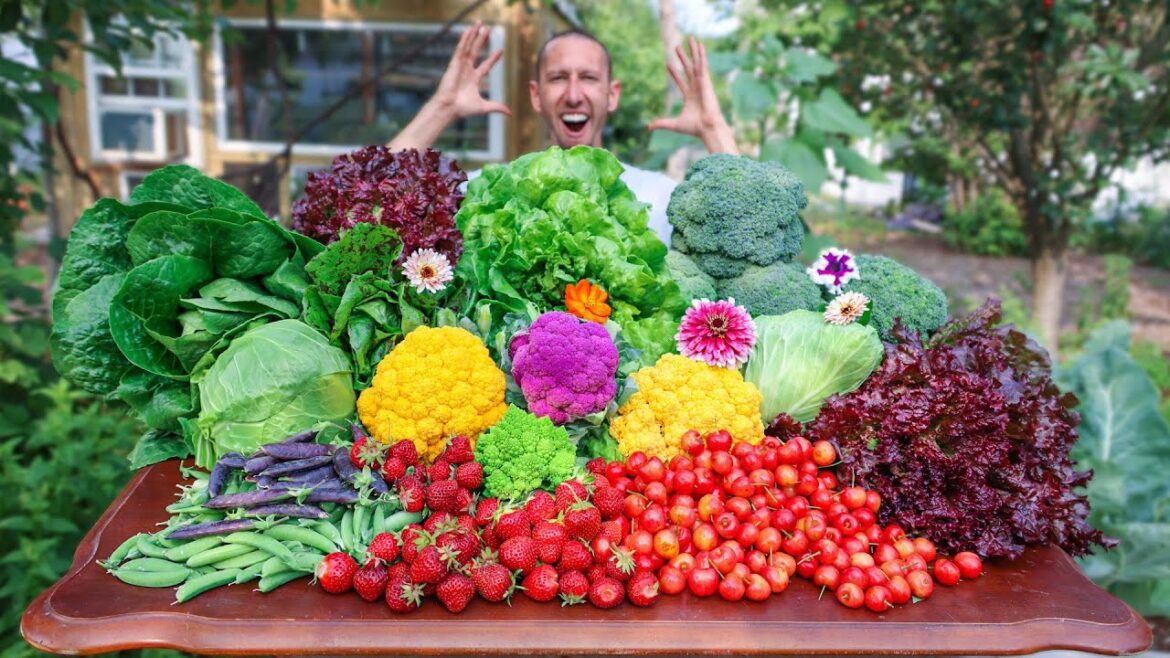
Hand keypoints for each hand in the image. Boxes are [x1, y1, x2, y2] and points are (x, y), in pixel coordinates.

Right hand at [432, 21, 510, 118]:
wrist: (450, 108)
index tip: (500, 50)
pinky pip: (461, 48)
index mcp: (474, 79)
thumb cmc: (464, 109)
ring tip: (480, 23)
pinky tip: (469, 30)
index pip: (486, 65)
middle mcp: (467, 70)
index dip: (493, 58)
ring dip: (474, 34)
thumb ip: (497, 107)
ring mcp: (461, 66)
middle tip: (488, 28)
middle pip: (477, 51)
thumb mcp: (484, 107)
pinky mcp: (455, 63)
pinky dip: (465, 39)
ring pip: (469, 46)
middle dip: (482, 40)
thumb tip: (510, 113)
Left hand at [648, 36, 737, 153]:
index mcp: (690, 97)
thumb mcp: (674, 124)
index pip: (681, 82)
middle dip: (683, 58)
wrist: (707, 128)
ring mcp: (702, 84)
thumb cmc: (694, 128)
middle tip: (677, 47)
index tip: (668, 65)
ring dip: (693, 52)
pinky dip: (701, 55)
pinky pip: (703, 65)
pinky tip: (700, 45)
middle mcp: (696, 88)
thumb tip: (648, 128)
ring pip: (696, 64)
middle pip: (688, 69)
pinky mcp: (706, 81)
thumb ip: (662, 123)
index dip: (675, 74)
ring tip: (691, 39)